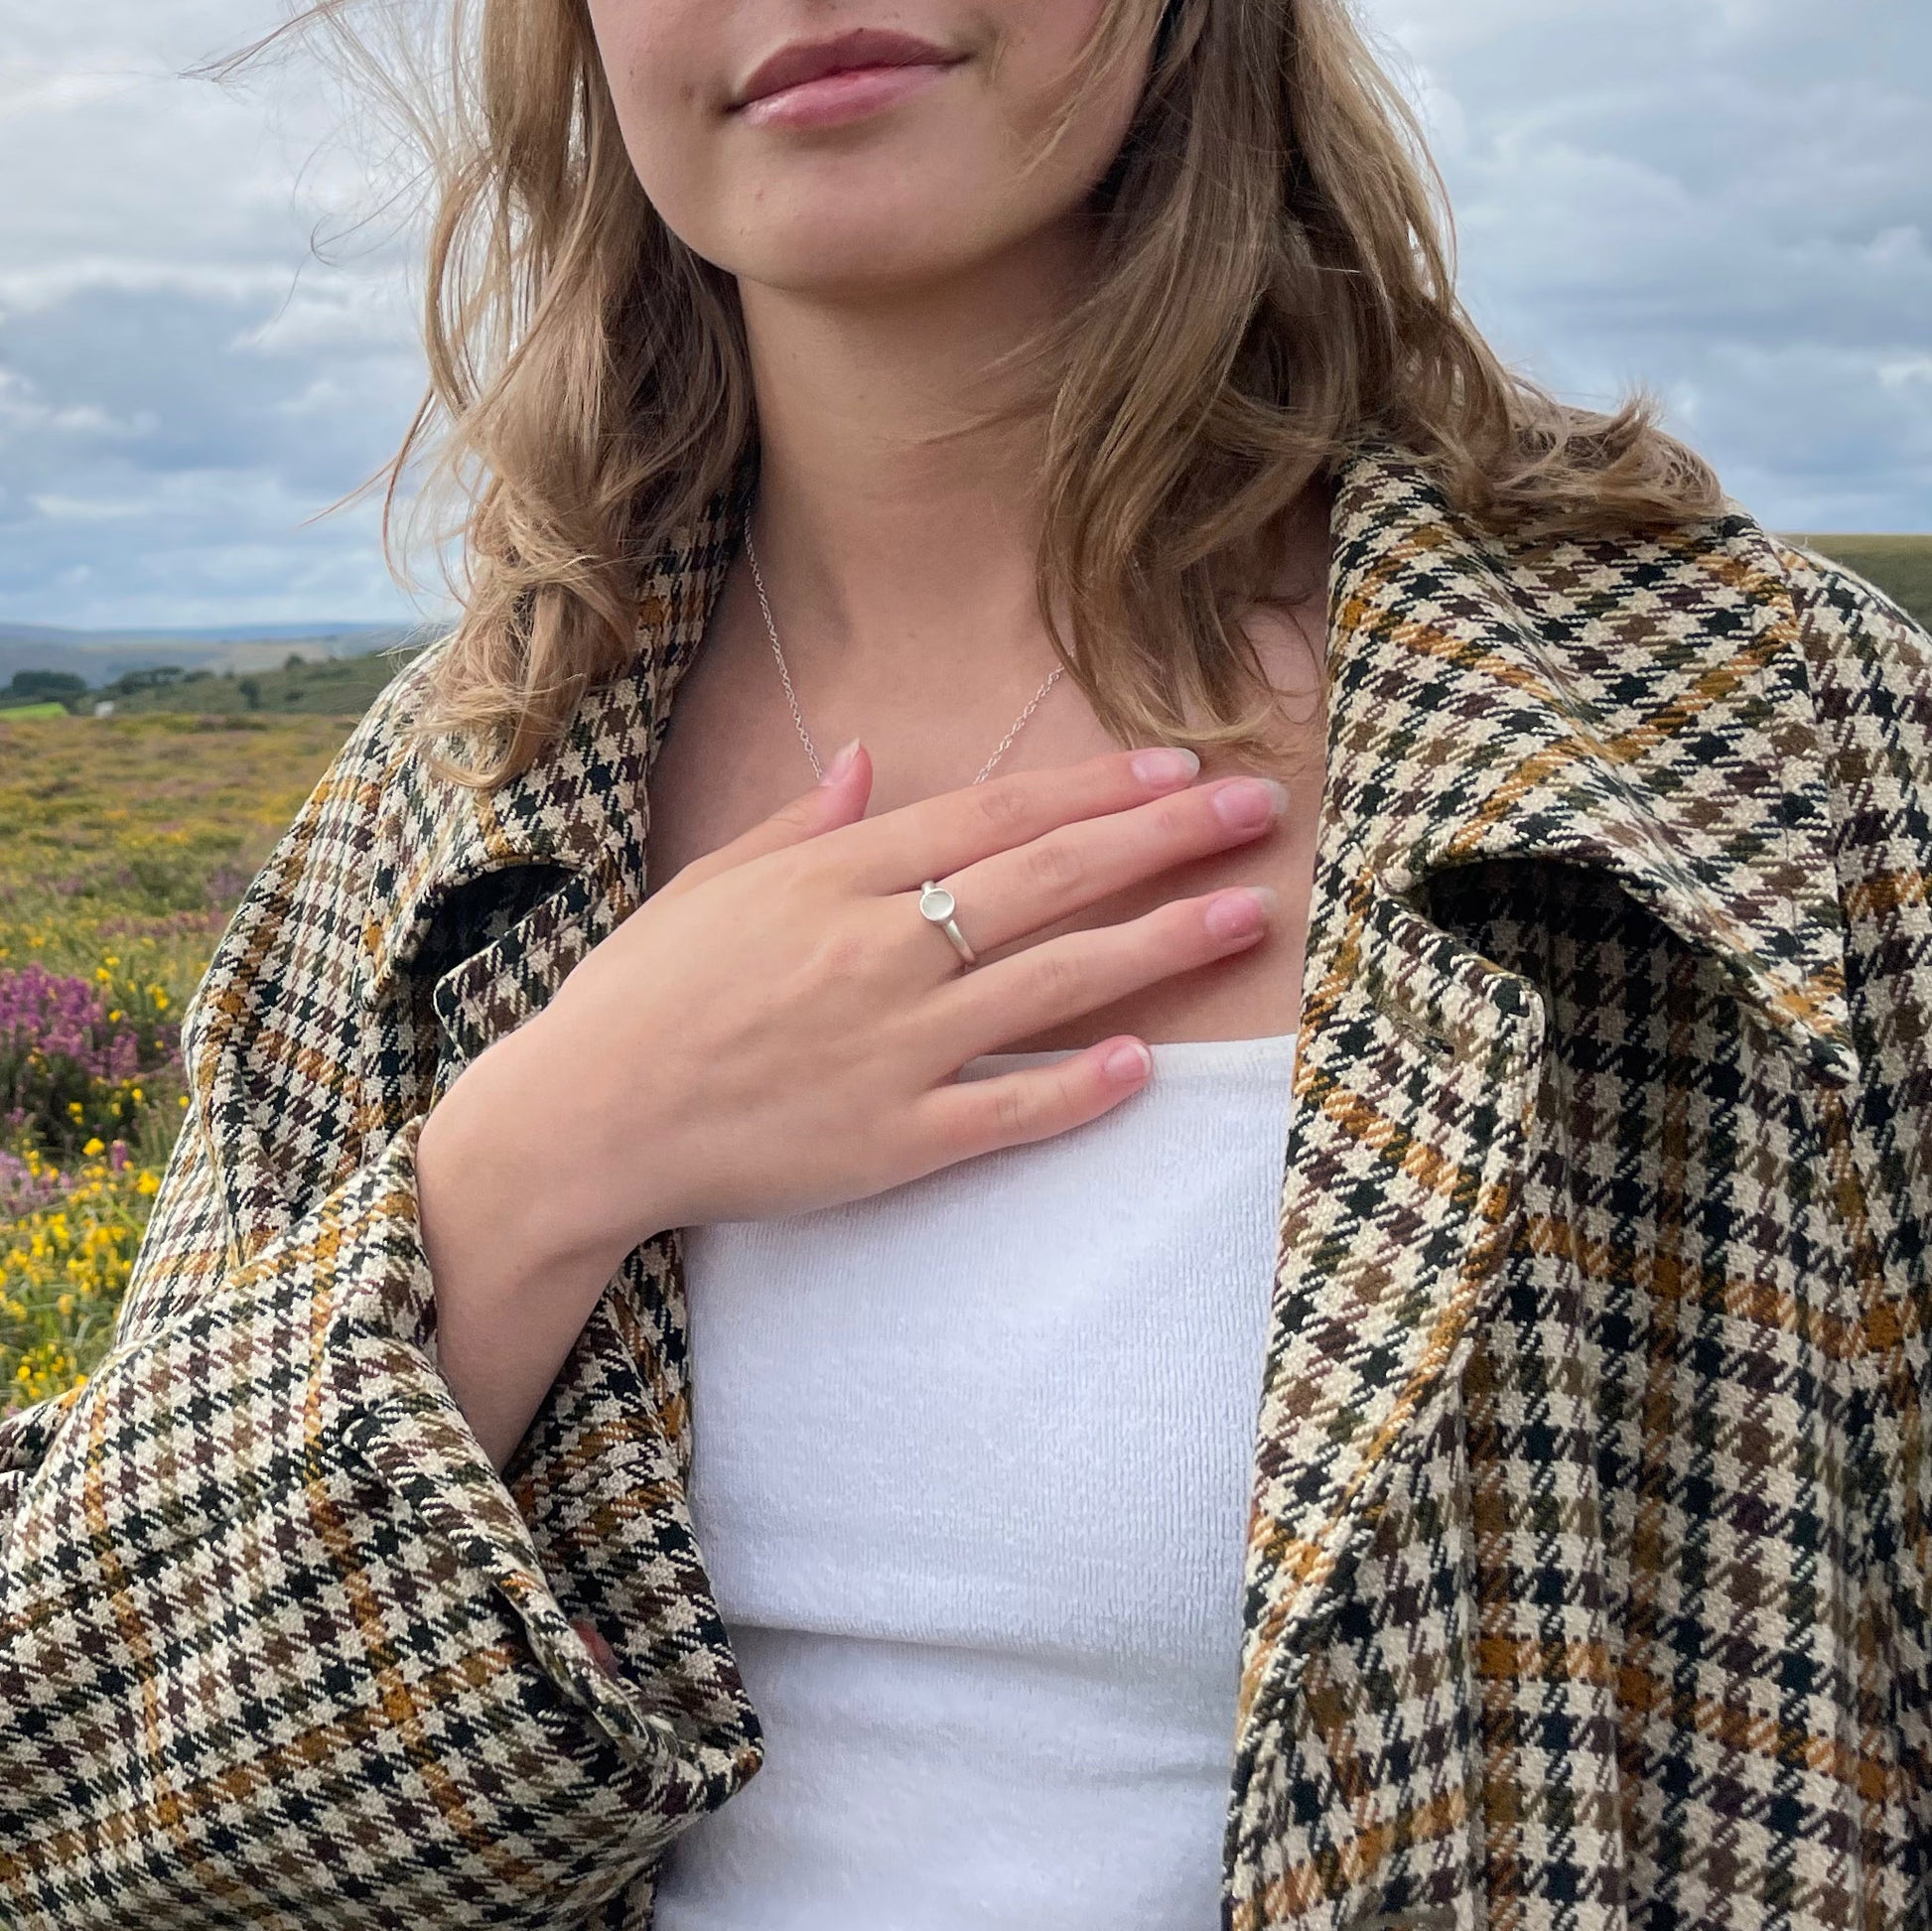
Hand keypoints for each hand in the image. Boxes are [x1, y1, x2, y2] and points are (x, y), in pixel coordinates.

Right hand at [417, 739, 1283, 1465]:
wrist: (584, 1121)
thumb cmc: (640, 994)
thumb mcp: (709, 884)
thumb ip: (800, 823)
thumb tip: (870, 758)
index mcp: (834, 878)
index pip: (995, 817)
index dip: (1096, 790)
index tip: (1177, 770)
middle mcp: (878, 950)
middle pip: (1049, 881)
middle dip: (1163, 842)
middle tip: (1258, 812)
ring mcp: (892, 1047)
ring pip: (1054, 985)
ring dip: (1159, 945)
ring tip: (1245, 915)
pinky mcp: (891, 1140)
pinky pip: (1005, 1110)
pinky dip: (1077, 1090)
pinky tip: (1146, 1064)